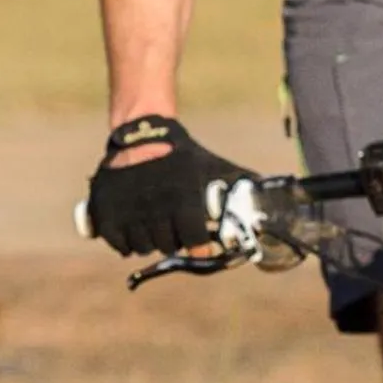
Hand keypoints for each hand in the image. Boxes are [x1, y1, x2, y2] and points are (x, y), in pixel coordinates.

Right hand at [84, 115, 250, 256]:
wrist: (141, 134)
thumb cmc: (183, 156)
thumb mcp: (213, 166)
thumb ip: (242, 181)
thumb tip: (276, 189)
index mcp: (183, 200)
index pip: (195, 241)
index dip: (200, 246)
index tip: (202, 245)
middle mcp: (155, 208)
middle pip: (168, 246)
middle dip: (175, 240)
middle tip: (176, 229)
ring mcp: (128, 212)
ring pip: (143, 247)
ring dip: (151, 241)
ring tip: (156, 225)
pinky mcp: (106, 213)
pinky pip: (119, 244)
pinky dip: (126, 242)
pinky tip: (135, 228)